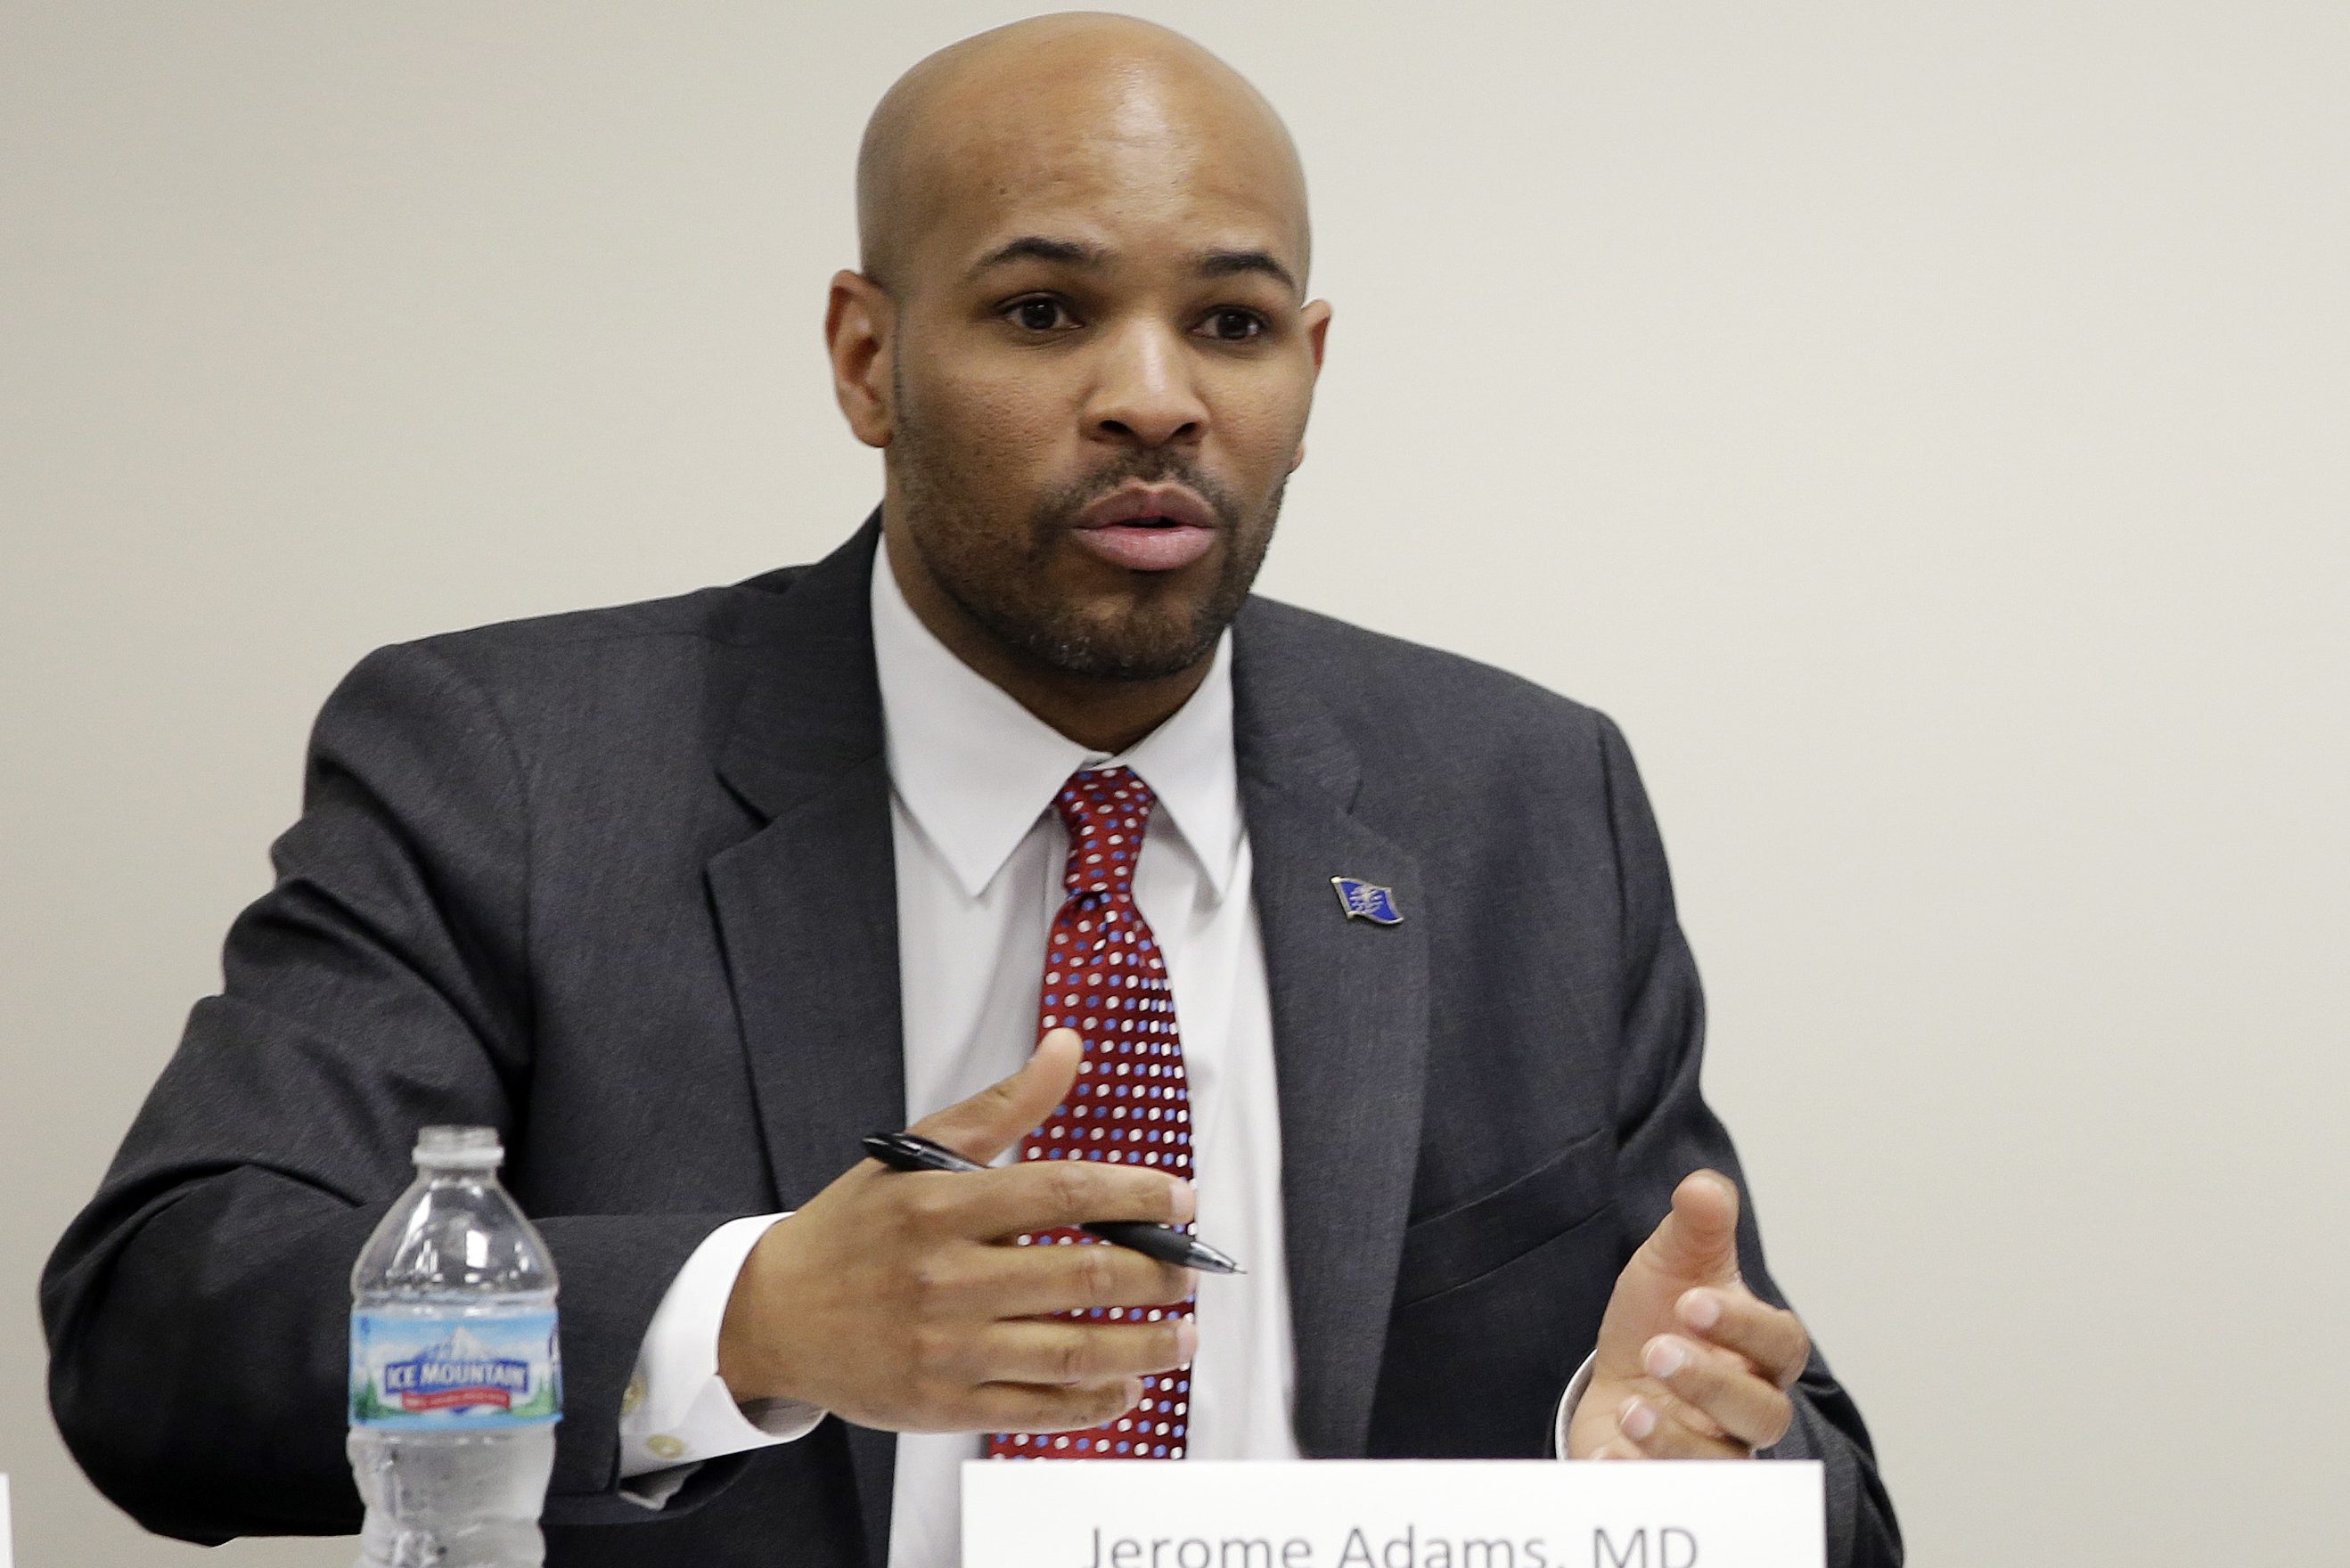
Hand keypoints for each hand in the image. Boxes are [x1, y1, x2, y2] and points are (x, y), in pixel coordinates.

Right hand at [716, 1028, 1197, 1433]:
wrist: (772, 1316)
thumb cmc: (857, 1229)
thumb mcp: (917, 1155)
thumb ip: (1002, 1106)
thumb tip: (1067, 1048)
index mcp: (941, 1206)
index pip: (1060, 1194)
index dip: (1134, 1194)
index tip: (1182, 1198)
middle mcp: (945, 1279)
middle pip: (1079, 1277)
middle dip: (1156, 1276)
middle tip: (1191, 1273)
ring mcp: (944, 1349)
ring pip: (1070, 1352)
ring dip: (1144, 1346)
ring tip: (1183, 1336)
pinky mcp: (941, 1407)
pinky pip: (1035, 1410)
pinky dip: (1093, 1403)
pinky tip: (1127, 1385)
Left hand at [1566, 1170, 1810, 1459]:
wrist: (1623, 1375)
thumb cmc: (1663, 1316)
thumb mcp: (1673, 1262)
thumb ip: (1695, 1226)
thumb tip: (1704, 1187)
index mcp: (1757, 1348)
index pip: (1780, 1343)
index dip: (1744, 1325)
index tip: (1691, 1302)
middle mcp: (1746, 1406)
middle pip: (1763, 1412)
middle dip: (1713, 1384)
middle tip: (1658, 1351)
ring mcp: (1713, 1449)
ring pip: (1724, 1463)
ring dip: (1679, 1442)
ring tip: (1633, 1412)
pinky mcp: (1671, 1482)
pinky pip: (1673, 1495)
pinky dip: (1637, 1478)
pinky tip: (1606, 1456)